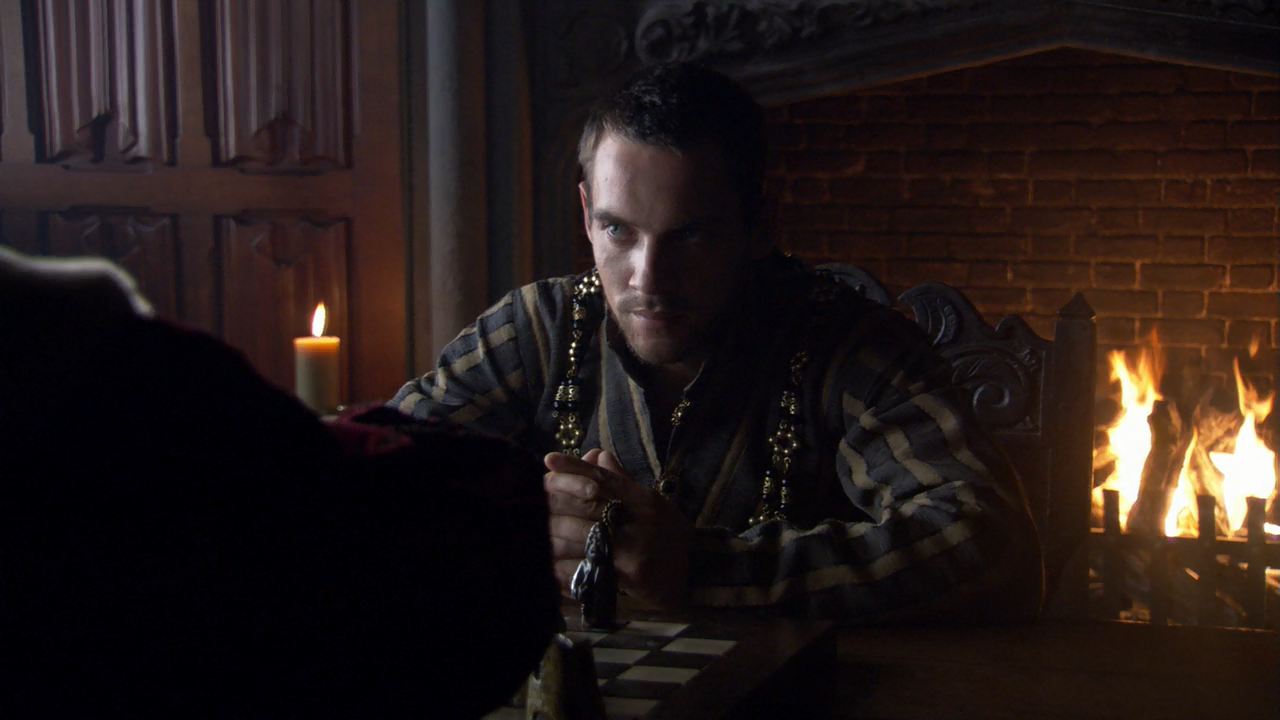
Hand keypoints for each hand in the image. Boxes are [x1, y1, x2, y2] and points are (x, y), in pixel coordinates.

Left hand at [544, 449, 692, 609]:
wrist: (696, 576)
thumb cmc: (670, 536)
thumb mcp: (653, 504)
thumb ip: (622, 481)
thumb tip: (597, 456)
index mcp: (643, 499)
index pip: (603, 478)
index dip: (573, 467)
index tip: (548, 460)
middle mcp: (638, 519)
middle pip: (586, 504)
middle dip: (555, 502)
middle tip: (533, 500)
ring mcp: (632, 548)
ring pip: (581, 536)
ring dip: (554, 536)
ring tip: (536, 535)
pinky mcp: (627, 575)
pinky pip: (586, 568)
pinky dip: (564, 568)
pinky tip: (549, 567)